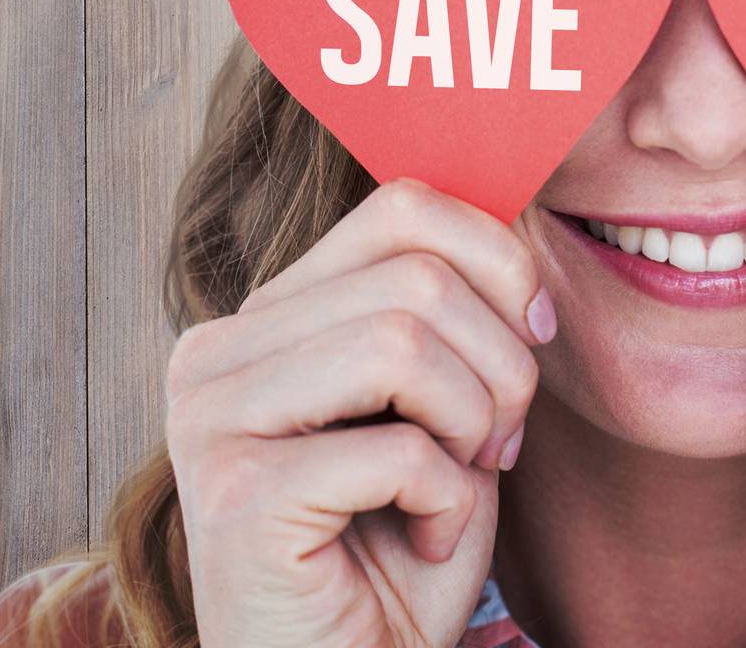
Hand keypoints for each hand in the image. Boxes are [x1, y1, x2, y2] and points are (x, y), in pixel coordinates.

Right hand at [166, 177, 553, 647]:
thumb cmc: (404, 539)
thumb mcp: (442, 395)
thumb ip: (454, 303)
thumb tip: (520, 221)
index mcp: (269, 310)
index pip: (403, 205)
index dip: (498, 261)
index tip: (535, 333)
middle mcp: (218, 350)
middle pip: (418, 277)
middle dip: (500, 363)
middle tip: (497, 442)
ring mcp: (210, 420)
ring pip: (405, 343)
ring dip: (473, 424)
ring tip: (460, 482)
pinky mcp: (235, 498)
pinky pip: (397, 450)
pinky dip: (447, 500)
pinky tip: (424, 538)